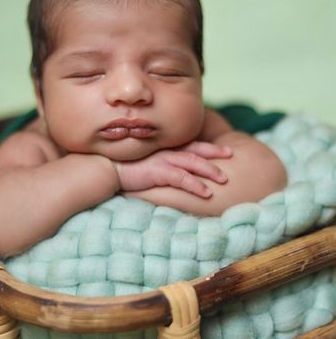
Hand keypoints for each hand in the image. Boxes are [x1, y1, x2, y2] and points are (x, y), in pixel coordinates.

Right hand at [114, 141, 232, 197]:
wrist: (106, 168)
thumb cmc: (123, 166)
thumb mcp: (144, 161)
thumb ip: (157, 162)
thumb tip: (167, 171)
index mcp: (164, 148)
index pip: (191, 145)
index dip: (208, 146)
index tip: (224, 149)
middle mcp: (166, 151)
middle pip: (196, 150)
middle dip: (215, 152)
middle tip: (231, 155)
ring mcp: (163, 160)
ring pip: (193, 163)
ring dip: (210, 170)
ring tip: (224, 178)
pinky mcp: (158, 172)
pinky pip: (182, 178)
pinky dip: (196, 185)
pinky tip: (207, 193)